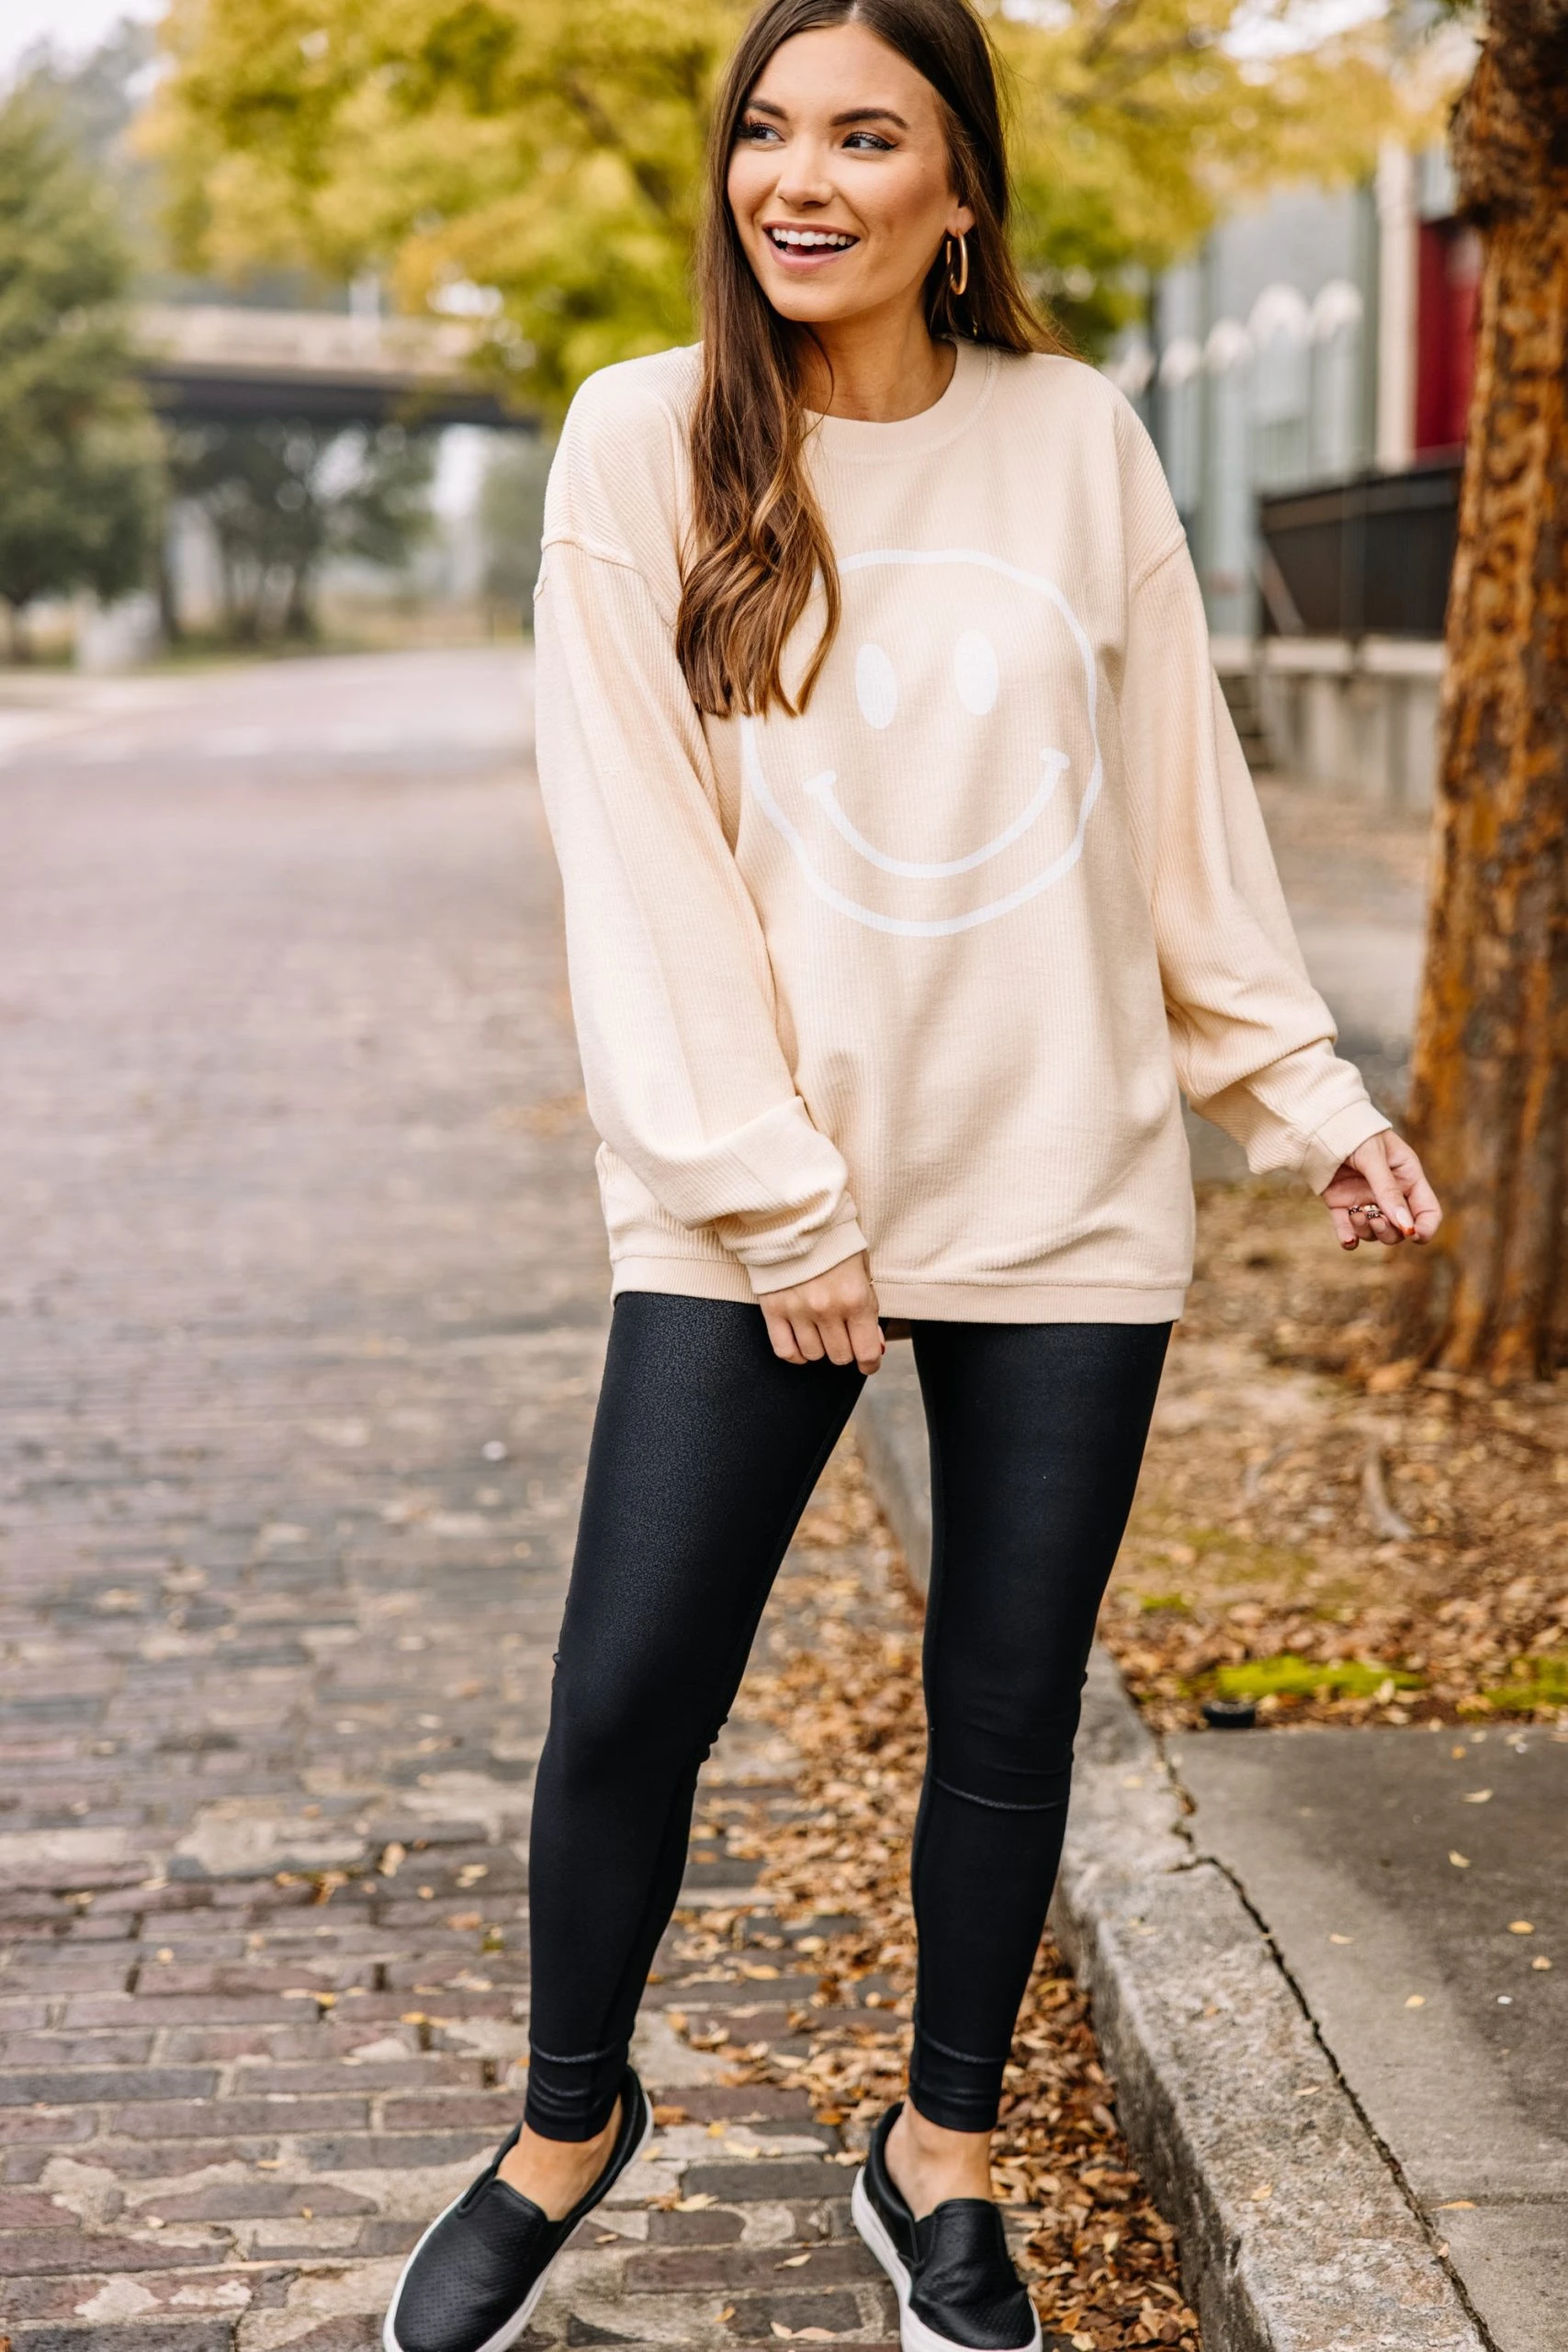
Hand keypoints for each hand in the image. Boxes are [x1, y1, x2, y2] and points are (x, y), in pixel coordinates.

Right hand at [759, 1250, 884, 1373]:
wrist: (792, 1215)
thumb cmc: (832, 1239)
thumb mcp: (862, 1267)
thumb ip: (869, 1306)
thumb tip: (874, 1345)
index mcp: (855, 1297)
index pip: (866, 1352)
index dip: (870, 1363)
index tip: (868, 1363)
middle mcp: (827, 1310)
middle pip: (840, 1356)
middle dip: (846, 1351)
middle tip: (844, 1337)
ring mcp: (798, 1311)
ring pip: (814, 1355)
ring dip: (821, 1349)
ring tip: (821, 1333)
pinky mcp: (773, 1309)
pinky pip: (785, 1350)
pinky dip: (796, 1354)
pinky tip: (801, 1344)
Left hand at [1321, 1130, 1441, 1250]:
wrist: (1320, 1125)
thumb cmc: (1356, 1134)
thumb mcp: (1375, 1158)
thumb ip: (1388, 1190)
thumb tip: (1405, 1226)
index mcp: (1408, 1178)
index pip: (1427, 1211)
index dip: (1425, 1227)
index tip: (1414, 1234)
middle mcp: (1390, 1194)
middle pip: (1400, 1229)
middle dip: (1390, 1232)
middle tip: (1376, 1219)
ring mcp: (1366, 1201)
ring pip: (1374, 1233)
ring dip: (1367, 1231)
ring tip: (1355, 1213)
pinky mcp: (1342, 1205)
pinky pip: (1348, 1230)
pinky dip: (1349, 1239)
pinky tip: (1348, 1241)